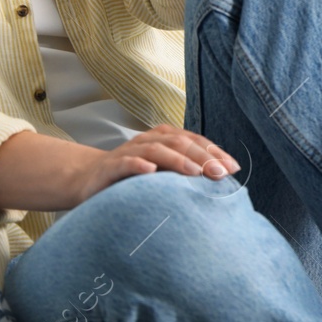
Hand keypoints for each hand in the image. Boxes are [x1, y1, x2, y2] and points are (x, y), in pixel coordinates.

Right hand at [70, 122, 240, 205]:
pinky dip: (138, 164)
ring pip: (156, 149)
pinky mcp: (110, 167)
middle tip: (220, 173)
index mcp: (163, 139)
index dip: (214, 152)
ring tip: (195, 172)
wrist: (88, 180)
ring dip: (177, 159)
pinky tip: (151, 171)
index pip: (194, 140)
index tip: (233, 168)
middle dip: (202, 157)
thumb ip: (185, 172)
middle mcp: (148, 140)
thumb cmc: (133, 178)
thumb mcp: (162, 173)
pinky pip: (125, 162)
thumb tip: (221, 182)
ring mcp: (129, 152)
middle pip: (180, 142)